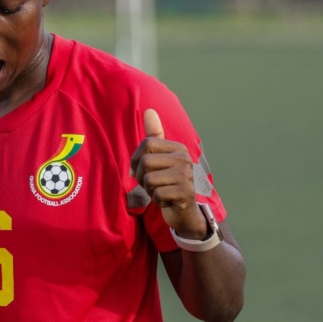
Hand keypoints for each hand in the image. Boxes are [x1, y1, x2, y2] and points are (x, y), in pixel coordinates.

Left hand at [130, 109, 206, 238]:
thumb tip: (149, 110)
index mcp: (177, 148)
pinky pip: (156, 195)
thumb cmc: (167, 182)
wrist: (184, 211)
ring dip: (149, 190)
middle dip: (141, 177)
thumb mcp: (160, 158)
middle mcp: (184, 159)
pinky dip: (157, 201)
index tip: (141, 170)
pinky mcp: (185, 193)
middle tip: (150, 184)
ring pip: (148, 179)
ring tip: (160, 191)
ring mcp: (186, 176)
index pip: (146, 144)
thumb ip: (154, 135)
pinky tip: (167, 200)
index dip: (136, 159)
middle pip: (145, 162)